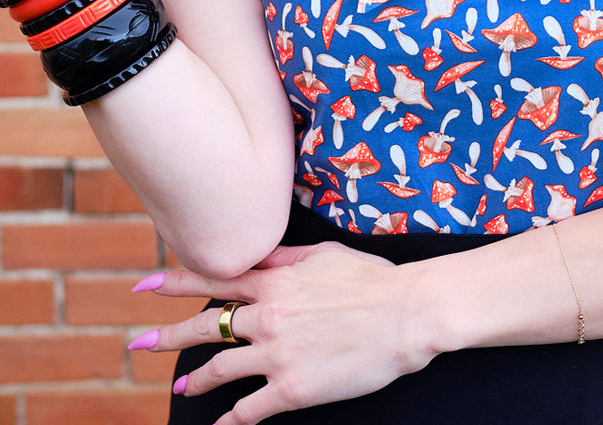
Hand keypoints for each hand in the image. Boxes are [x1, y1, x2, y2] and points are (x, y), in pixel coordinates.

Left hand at [132, 241, 430, 421]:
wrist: (404, 314)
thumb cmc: (371, 280)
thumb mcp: (324, 255)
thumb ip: (286, 257)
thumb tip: (262, 254)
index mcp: (275, 281)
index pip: (214, 279)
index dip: (175, 282)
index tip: (145, 284)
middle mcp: (267, 315)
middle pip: (205, 325)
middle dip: (168, 335)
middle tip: (139, 343)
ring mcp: (276, 353)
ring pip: (220, 368)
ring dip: (197, 378)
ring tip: (181, 386)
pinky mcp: (291, 389)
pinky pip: (249, 410)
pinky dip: (229, 421)